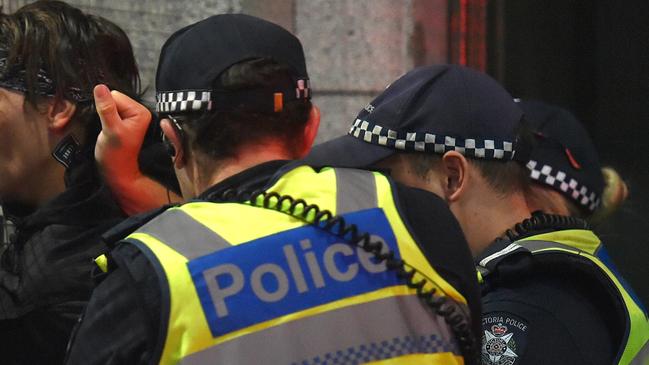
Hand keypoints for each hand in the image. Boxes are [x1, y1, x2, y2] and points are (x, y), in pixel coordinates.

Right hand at [93, 85, 180, 214]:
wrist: (116, 172)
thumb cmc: (116, 155)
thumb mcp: (111, 130)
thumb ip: (106, 109)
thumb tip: (100, 87)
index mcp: (140, 112)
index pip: (115, 95)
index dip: (107, 108)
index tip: (109, 124)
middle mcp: (137, 111)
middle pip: (111, 98)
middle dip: (104, 111)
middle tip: (107, 129)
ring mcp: (129, 116)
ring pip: (107, 104)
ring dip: (102, 116)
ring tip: (107, 131)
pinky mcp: (121, 121)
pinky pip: (107, 111)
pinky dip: (102, 119)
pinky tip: (106, 130)